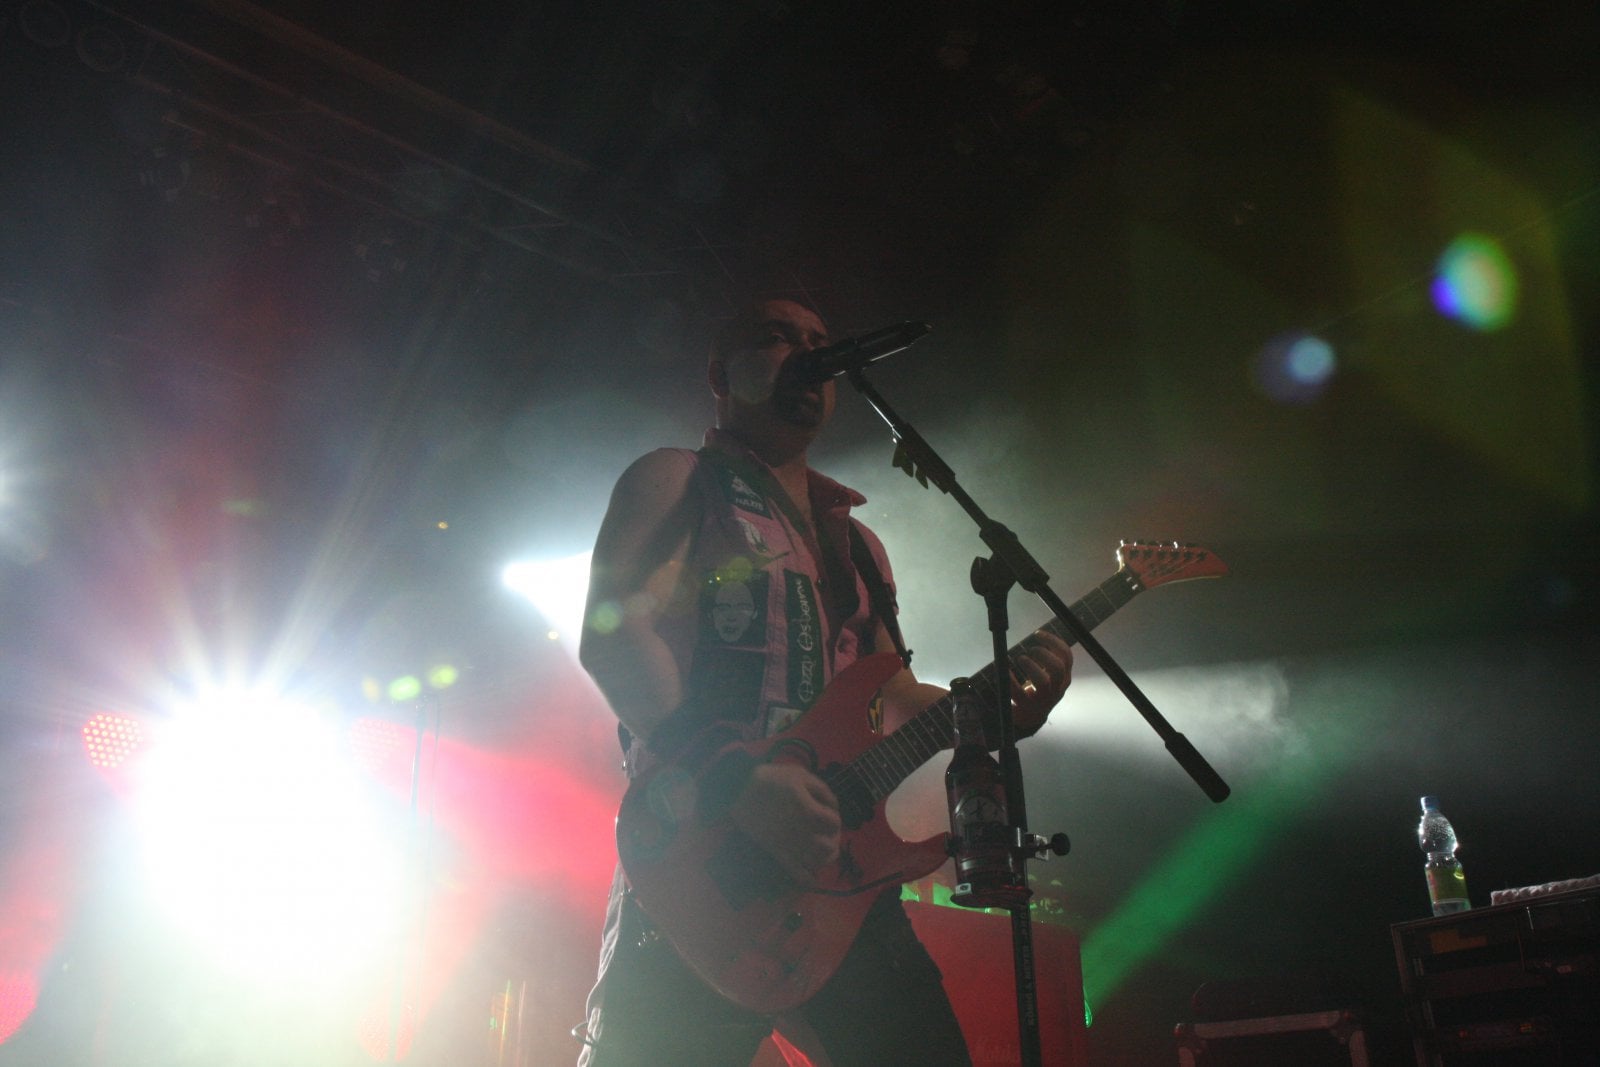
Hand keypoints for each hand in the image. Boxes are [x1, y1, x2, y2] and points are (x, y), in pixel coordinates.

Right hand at [730, 761, 840, 882]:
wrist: (740, 792)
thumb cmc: (772, 780)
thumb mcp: (799, 774)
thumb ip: (821, 789)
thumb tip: (833, 807)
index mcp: (808, 811)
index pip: (834, 822)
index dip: (834, 818)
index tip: (827, 814)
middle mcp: (802, 833)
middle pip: (829, 847)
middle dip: (833, 840)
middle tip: (827, 834)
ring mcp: (790, 846)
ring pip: (817, 863)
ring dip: (824, 858)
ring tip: (822, 851)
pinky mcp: (778, 854)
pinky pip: (799, 875)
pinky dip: (809, 879)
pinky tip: (813, 876)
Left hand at [1011, 629, 1072, 735]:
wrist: (1031, 717)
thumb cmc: (1039, 690)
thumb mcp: (1049, 675)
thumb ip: (1048, 659)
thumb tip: (1039, 635)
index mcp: (1064, 678)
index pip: (1066, 657)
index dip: (1054, 642)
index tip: (1038, 633)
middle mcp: (1057, 689)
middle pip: (1058, 669)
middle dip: (1043, 654)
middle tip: (1030, 650)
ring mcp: (1042, 700)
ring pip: (1043, 682)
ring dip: (1031, 666)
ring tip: (1021, 658)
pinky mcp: (1027, 707)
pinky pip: (1019, 693)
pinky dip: (1011, 680)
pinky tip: (1006, 671)